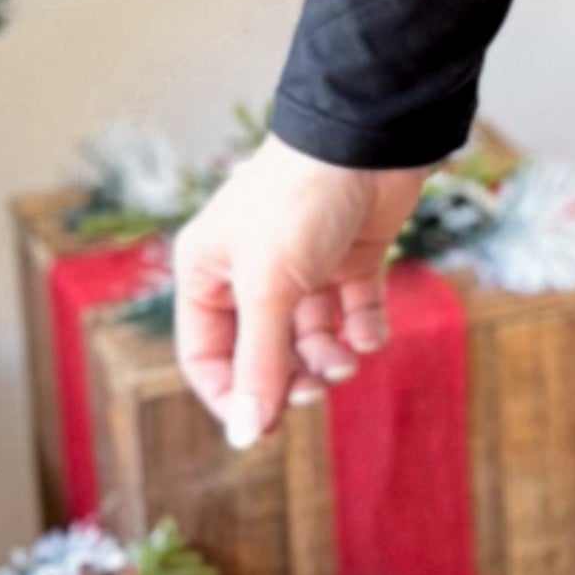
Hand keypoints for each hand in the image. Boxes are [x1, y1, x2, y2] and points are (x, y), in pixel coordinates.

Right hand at [169, 135, 427, 450]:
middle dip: (289, 376)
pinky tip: (369, 333)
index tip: (266, 429)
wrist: (366, 137)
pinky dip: (362, 330)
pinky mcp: (350, 256)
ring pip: (310, 335)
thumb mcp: (268, 289)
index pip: (206, 354)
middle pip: (262, 351)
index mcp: (208, 271)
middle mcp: (250, 270)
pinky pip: (353, 311)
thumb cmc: (298, 202)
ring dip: (328, 356)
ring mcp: (302, 264)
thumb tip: (245, 436)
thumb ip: (258, 364)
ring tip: (347, 359)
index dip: (232, 395)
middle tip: (316, 388)